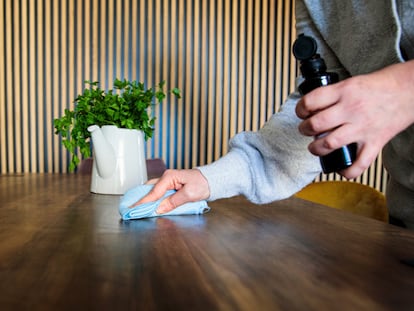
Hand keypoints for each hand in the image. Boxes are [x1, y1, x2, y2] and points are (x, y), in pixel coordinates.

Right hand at [131, 169, 209, 213]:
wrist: (211, 180)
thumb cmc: (202, 184)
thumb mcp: (189, 194)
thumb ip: (173, 201)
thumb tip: (159, 209)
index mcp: (169, 177)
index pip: (153, 192)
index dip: (143, 202)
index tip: (133, 209)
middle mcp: (166, 177)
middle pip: (149, 190)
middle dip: (140, 200)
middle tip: (130, 209)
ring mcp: (167, 180)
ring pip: (152, 190)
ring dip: (146, 199)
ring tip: (137, 208)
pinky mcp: (170, 185)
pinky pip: (158, 192)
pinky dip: (152, 198)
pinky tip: (148, 204)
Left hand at [295, 60, 413, 178]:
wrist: (411, 90)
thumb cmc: (382, 85)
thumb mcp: (352, 82)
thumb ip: (333, 95)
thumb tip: (313, 107)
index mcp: (345, 91)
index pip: (311, 101)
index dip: (300, 109)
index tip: (301, 112)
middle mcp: (352, 109)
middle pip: (316, 124)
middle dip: (304, 129)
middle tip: (305, 130)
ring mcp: (363, 128)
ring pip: (329, 144)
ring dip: (316, 148)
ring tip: (315, 147)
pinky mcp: (375, 142)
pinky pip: (358, 164)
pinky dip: (346, 171)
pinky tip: (340, 168)